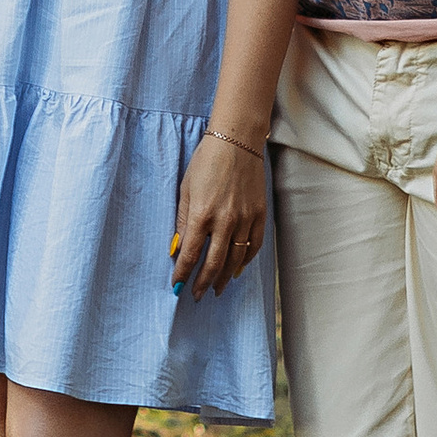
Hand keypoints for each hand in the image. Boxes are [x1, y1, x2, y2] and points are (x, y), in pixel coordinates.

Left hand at [171, 132, 266, 296]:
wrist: (236, 142)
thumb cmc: (206, 162)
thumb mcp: (186, 189)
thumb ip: (183, 221)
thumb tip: (178, 248)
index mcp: (202, 214)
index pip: (190, 254)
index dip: (182, 274)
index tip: (177, 286)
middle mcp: (224, 221)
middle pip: (214, 263)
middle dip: (203, 283)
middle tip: (196, 295)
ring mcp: (245, 219)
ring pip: (236, 259)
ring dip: (224, 277)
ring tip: (216, 288)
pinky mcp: (259, 215)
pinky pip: (254, 246)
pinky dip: (245, 261)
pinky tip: (237, 269)